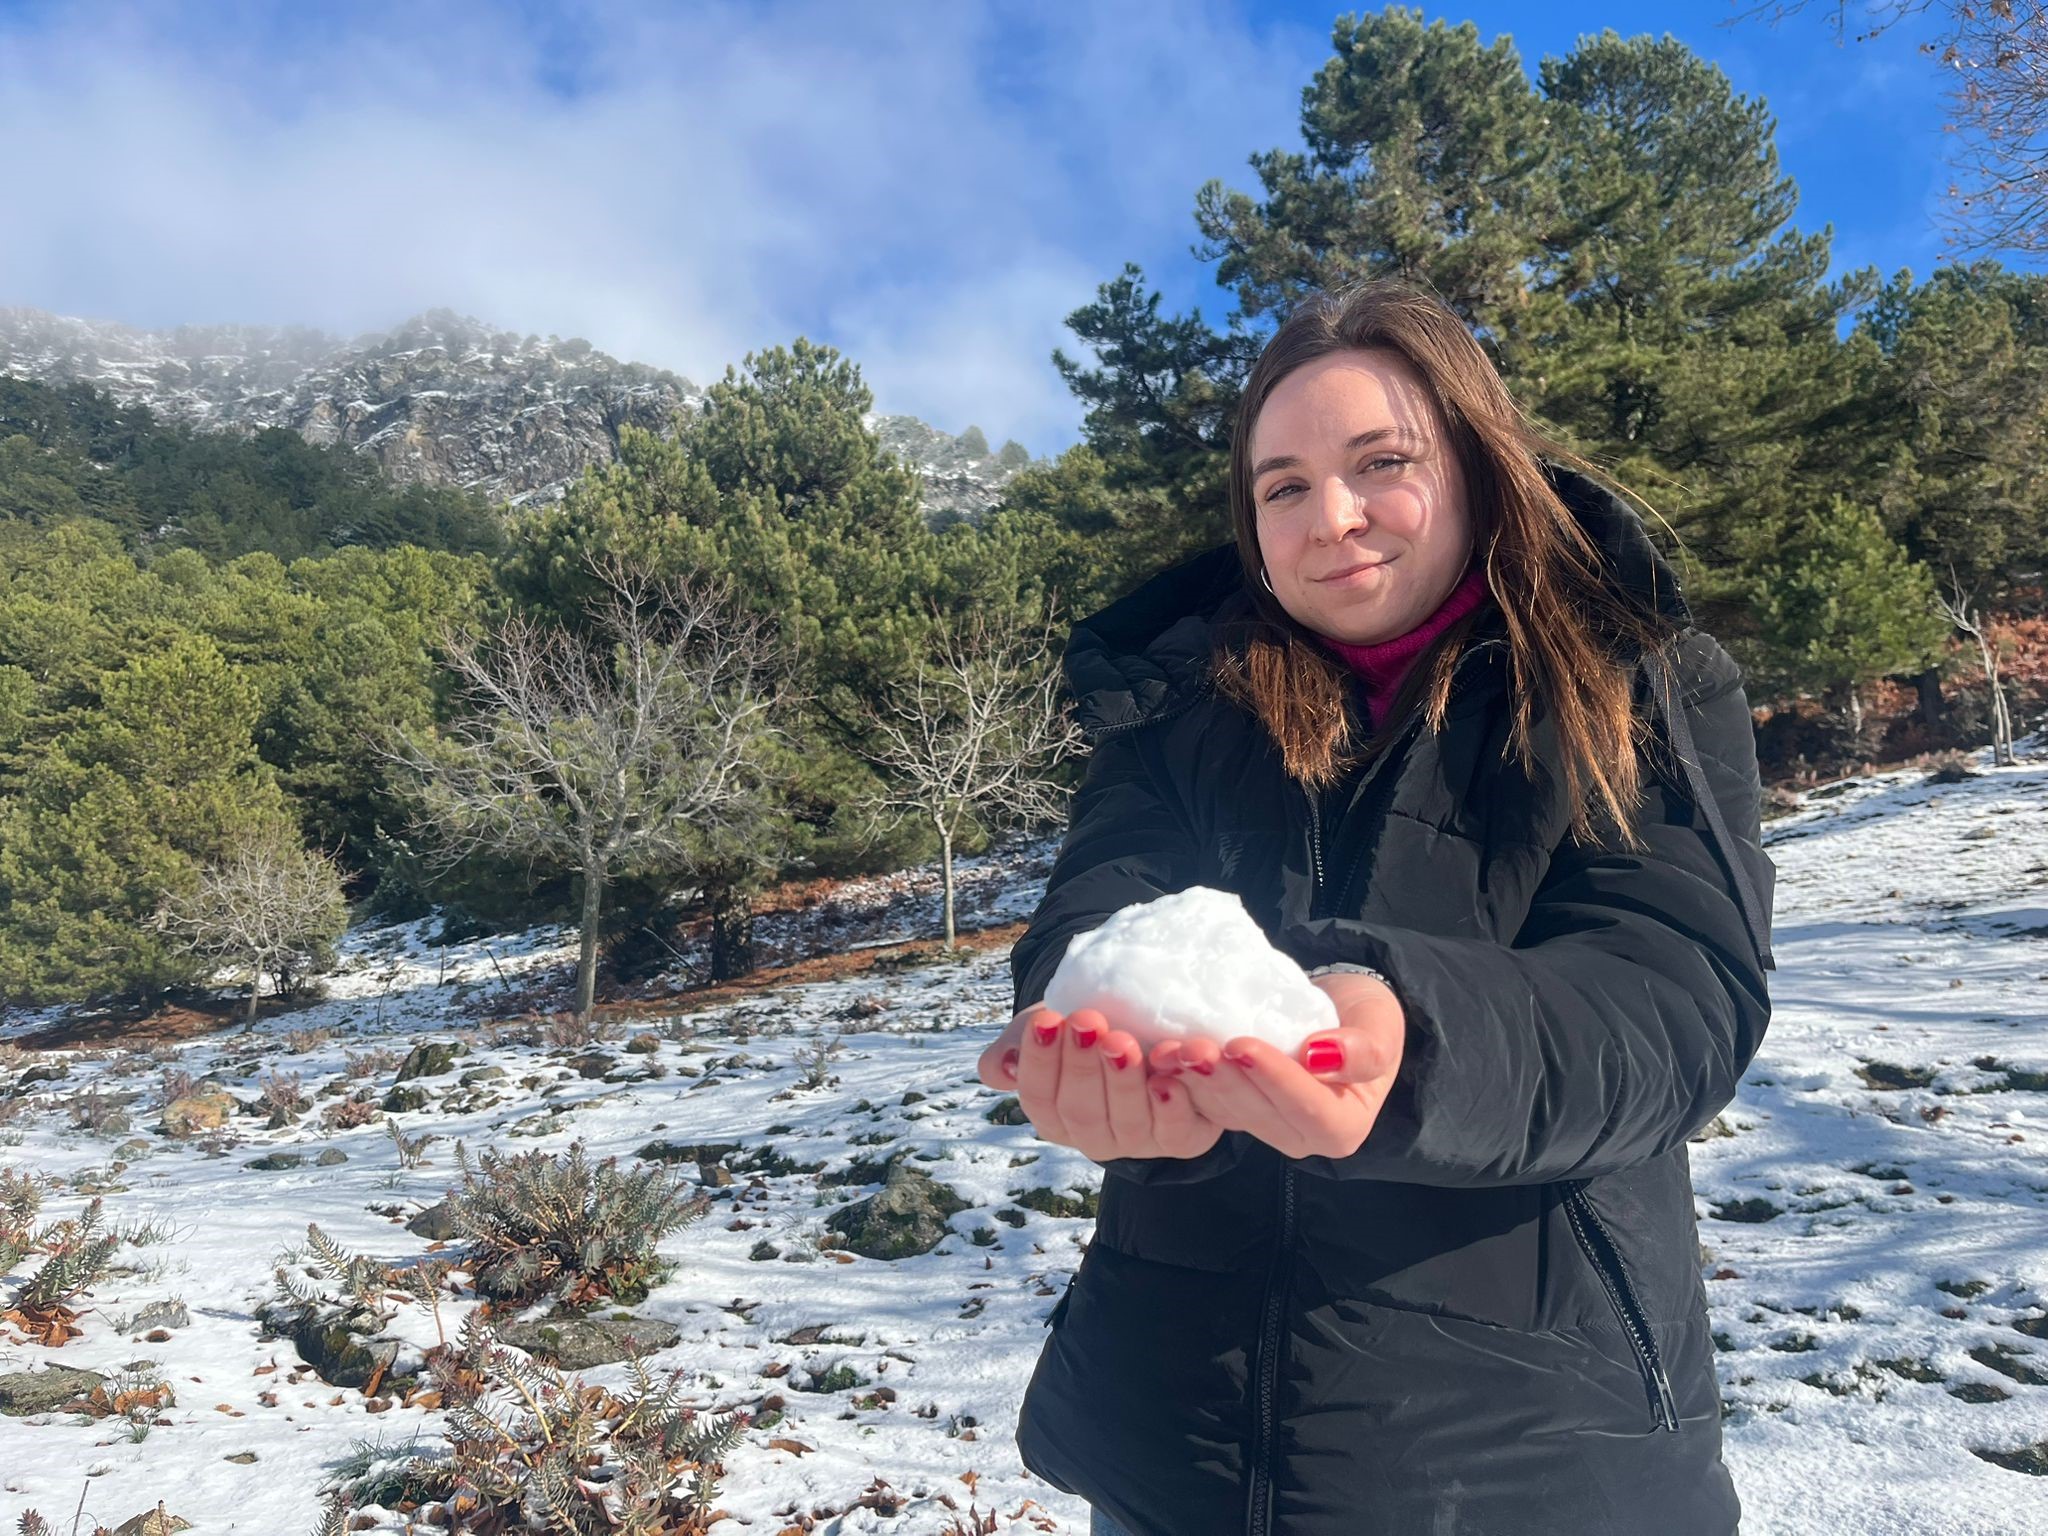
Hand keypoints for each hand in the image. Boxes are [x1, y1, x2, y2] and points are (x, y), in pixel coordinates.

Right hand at [977, 1004, 1223, 1162]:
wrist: (1152, 1027)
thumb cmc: (1091, 1030)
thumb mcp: (1048, 1030)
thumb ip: (1016, 1047)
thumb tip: (1005, 1066)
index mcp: (1056, 1116)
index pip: (1040, 1097)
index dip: (1040, 1061)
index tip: (1046, 1018)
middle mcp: (1095, 1137)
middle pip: (1082, 1113)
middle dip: (1082, 1067)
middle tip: (1086, 1021)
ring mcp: (1139, 1142)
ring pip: (1129, 1123)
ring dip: (1124, 1083)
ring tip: (1122, 1041)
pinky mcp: (1183, 1137)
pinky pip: (1177, 1132)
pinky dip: (1175, 1105)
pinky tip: (1170, 1077)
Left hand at [1165, 972, 1405, 1160]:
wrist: (1338, 1010)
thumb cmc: (1363, 1019)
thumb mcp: (1380, 1029)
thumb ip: (1364, 1051)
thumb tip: (1321, 1056)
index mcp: (1342, 1126)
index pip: (1309, 1109)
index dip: (1275, 1079)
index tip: (1242, 1045)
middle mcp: (1301, 1137)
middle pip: (1259, 1114)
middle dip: (1224, 1081)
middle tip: (1194, 1048)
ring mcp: (1264, 1126)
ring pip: (1226, 1110)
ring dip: (1196, 1081)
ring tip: (1172, 1050)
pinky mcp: (1236, 1110)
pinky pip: (1207, 1101)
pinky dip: (1184, 1079)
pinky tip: (1163, 1056)